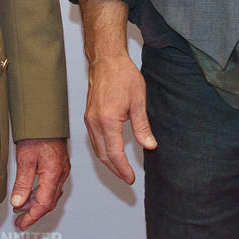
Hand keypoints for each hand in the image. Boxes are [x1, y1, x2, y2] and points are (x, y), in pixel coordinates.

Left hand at [11, 138, 69, 229]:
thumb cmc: (38, 134)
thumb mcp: (25, 159)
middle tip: (21, 221)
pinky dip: (40, 194)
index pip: (44, 204)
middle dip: (34, 213)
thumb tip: (18, 201)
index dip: (32, 217)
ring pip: (50, 194)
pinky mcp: (59, 166)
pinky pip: (51, 186)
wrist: (45, 118)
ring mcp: (61, 170)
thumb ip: (22, 183)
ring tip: (21, 208)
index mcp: (54, 173)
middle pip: (49, 202)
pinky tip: (30, 195)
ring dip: (36, 204)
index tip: (22, 224)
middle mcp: (61, 173)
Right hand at [83, 52, 154, 184]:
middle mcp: (94, 123)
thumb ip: (142, 126)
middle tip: (128, 178)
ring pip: (97, 150)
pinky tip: (112, 153)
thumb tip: (149, 145)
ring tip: (121, 170)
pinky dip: (103, 151)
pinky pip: (94, 141)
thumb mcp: (139, 100)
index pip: (114, 153)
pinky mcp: (88, 117)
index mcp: (107, 120)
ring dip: (108, 162)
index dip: (123, 169)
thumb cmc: (123, 75)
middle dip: (115, 170)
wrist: (106, 61)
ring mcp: (89, 120)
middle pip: (103, 156)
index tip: (131, 178)